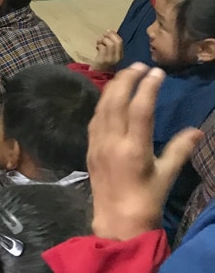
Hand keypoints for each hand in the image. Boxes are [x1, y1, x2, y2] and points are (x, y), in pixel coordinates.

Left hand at [88, 64, 202, 240]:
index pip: (140, 109)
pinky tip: (110, 97)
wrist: (117, 220)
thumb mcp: (167, 175)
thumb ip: (180, 150)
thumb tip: (197, 131)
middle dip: (127, 79)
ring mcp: (97, 144)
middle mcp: (112, 142)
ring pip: (102, 107)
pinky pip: (94, 119)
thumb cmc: (146, 199)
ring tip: (126, 74)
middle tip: (140, 66)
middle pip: (116, 101)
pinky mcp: (89, 148)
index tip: (157, 73)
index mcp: (134, 149)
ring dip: (113, 88)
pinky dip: (103, 104)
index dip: (148, 88)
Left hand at [90, 30, 122, 71]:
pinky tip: (97, 47)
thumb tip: (108, 34)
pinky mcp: (103, 60)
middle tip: (102, 35)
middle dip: (109, 35)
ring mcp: (111, 59)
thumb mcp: (109, 56)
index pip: (120, 41)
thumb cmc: (101, 65)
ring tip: (99, 42)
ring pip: (110, 43)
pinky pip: (103, 48)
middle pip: (118, 41)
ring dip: (103, 40)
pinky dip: (99, 44)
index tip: (107, 32)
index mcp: (121, 56)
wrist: (96, 77)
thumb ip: (111, 47)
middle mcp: (118, 58)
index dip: (114, 34)